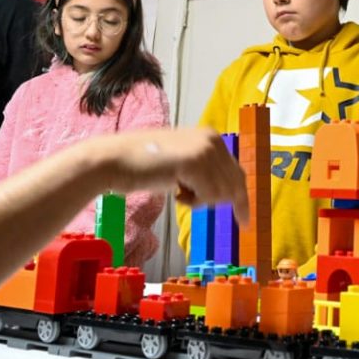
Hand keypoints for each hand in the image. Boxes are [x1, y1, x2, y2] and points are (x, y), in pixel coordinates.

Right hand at [93, 127, 247, 219]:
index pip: (237, 173)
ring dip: (200, 201)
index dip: (241, 199)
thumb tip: (229, 194)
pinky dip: (193, 202)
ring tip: (178, 191)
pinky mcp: (196, 163)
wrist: (114, 160)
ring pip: (221, 194)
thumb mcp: (181, 163)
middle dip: (219, 203)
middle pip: (235, 185)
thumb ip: (204, 171)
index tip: (244, 221)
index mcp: (211, 137)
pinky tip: (175, 192)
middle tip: (195, 206)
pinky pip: (208, 196)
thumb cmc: (143, 165)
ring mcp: (205, 150)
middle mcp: (212, 140)